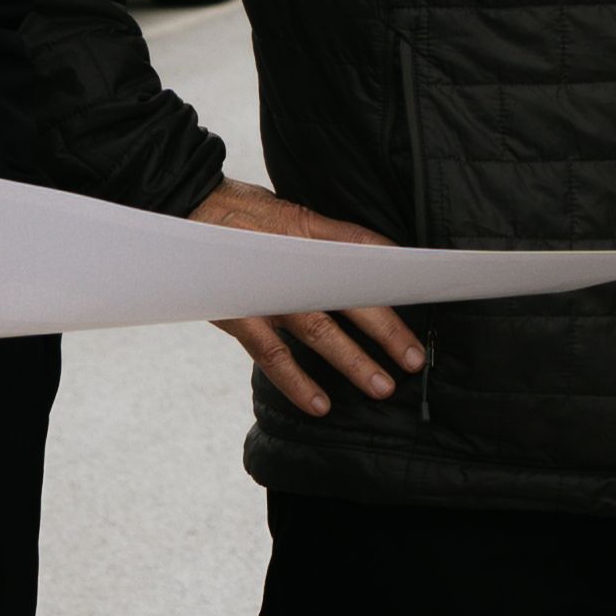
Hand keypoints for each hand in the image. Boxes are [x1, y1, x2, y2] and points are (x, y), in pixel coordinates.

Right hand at [196, 184, 425, 417]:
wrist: (187, 210)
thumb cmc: (246, 216)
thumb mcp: (296, 215)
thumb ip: (334, 238)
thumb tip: (381, 259)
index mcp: (311, 233)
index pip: (365, 250)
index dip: (397, 273)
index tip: (429, 295)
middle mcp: (294, 263)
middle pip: (351, 298)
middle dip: (386, 330)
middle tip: (413, 359)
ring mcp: (268, 292)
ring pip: (319, 332)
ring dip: (353, 361)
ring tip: (381, 387)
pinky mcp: (241, 316)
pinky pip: (273, 356)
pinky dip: (297, 383)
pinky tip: (320, 405)